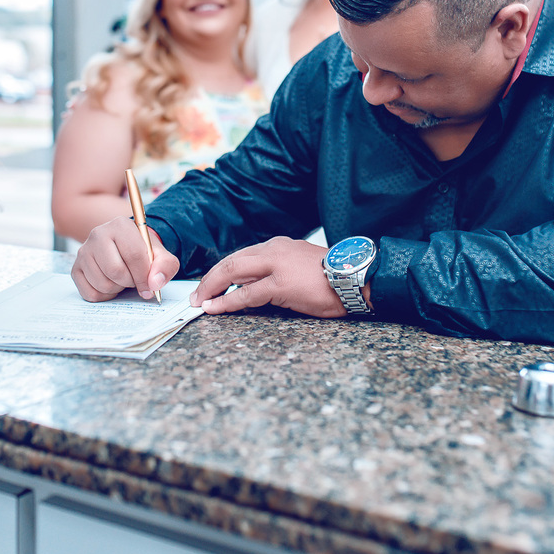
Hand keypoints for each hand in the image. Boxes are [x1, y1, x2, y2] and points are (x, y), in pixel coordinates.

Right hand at [71, 216, 178, 301]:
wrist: (126, 249)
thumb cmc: (143, 252)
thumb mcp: (161, 255)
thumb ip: (165, 266)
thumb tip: (154, 283)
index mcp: (120, 225)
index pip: (133, 255)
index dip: (144, 276)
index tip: (150, 287)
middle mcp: (98, 234)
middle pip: (115, 271)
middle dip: (130, 282)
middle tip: (135, 279)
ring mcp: (83, 252)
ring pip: (103, 284)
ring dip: (118, 289)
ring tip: (123, 279)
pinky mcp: (76, 269)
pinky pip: (90, 294)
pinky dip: (105, 296)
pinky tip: (111, 284)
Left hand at [191, 237, 347, 318]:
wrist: (357, 278)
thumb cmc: (333, 277)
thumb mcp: (299, 267)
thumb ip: (276, 272)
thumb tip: (253, 289)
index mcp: (278, 245)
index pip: (240, 256)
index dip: (221, 271)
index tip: (209, 284)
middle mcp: (274, 250)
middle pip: (230, 262)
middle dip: (209, 279)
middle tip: (197, 295)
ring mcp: (277, 265)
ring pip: (232, 272)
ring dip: (212, 288)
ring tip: (200, 302)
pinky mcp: (281, 284)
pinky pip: (246, 294)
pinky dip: (227, 301)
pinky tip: (215, 307)